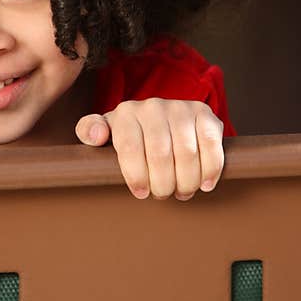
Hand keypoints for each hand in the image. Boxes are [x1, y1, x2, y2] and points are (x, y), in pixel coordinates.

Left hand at [75, 98, 224, 200]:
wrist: (160, 121)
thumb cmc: (128, 136)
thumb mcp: (104, 133)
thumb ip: (89, 131)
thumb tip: (97, 135)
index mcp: (126, 113)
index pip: (130, 147)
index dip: (136, 175)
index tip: (140, 193)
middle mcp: (153, 106)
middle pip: (160, 154)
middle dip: (162, 183)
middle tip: (162, 194)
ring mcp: (181, 108)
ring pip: (186, 153)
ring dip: (186, 181)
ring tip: (181, 192)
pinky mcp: (205, 114)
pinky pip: (211, 144)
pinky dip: (210, 169)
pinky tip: (204, 184)